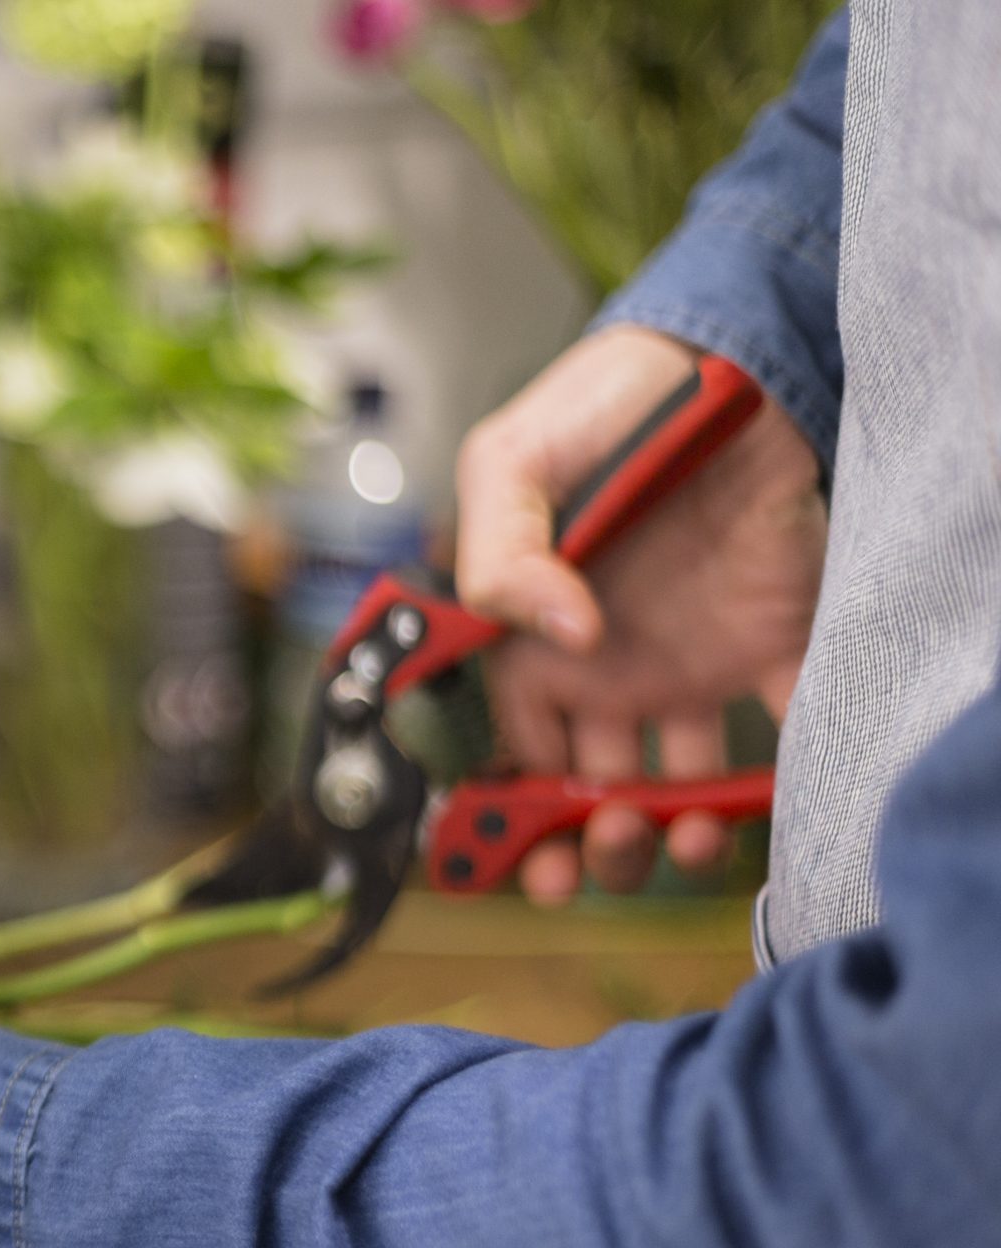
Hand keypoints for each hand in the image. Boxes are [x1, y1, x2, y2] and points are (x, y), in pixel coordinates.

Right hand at [454, 326, 826, 901]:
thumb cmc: (603, 402)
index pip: (504, 755)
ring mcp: (687, 661)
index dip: (502, 816)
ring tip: (685, 832)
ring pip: (676, 782)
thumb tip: (561, 637)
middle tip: (600, 853)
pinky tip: (767, 803)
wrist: (727, 353)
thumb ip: (500, 553)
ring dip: (674, 830)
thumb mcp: (512, 459)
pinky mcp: (772, 642)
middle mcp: (604, 669)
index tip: (513, 858)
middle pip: (585, 791)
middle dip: (586, 843)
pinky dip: (784, 779)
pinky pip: (782, 727)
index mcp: (530, 645)